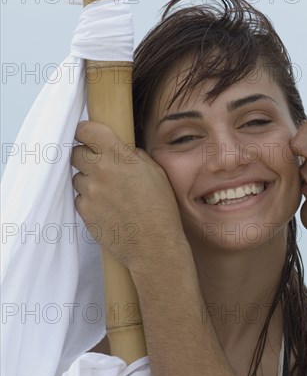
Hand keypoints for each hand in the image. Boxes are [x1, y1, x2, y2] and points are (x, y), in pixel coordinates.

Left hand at [71, 121, 185, 273]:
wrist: (154, 245)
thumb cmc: (161, 209)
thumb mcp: (157, 173)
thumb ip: (135, 156)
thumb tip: (122, 150)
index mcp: (119, 157)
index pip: (88, 130)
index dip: (86, 131)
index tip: (89, 136)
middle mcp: (100, 171)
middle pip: (76, 152)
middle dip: (86, 156)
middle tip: (102, 167)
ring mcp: (90, 191)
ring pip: (77, 176)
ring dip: (89, 180)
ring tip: (110, 193)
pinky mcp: (84, 211)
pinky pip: (80, 198)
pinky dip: (90, 200)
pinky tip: (108, 208)